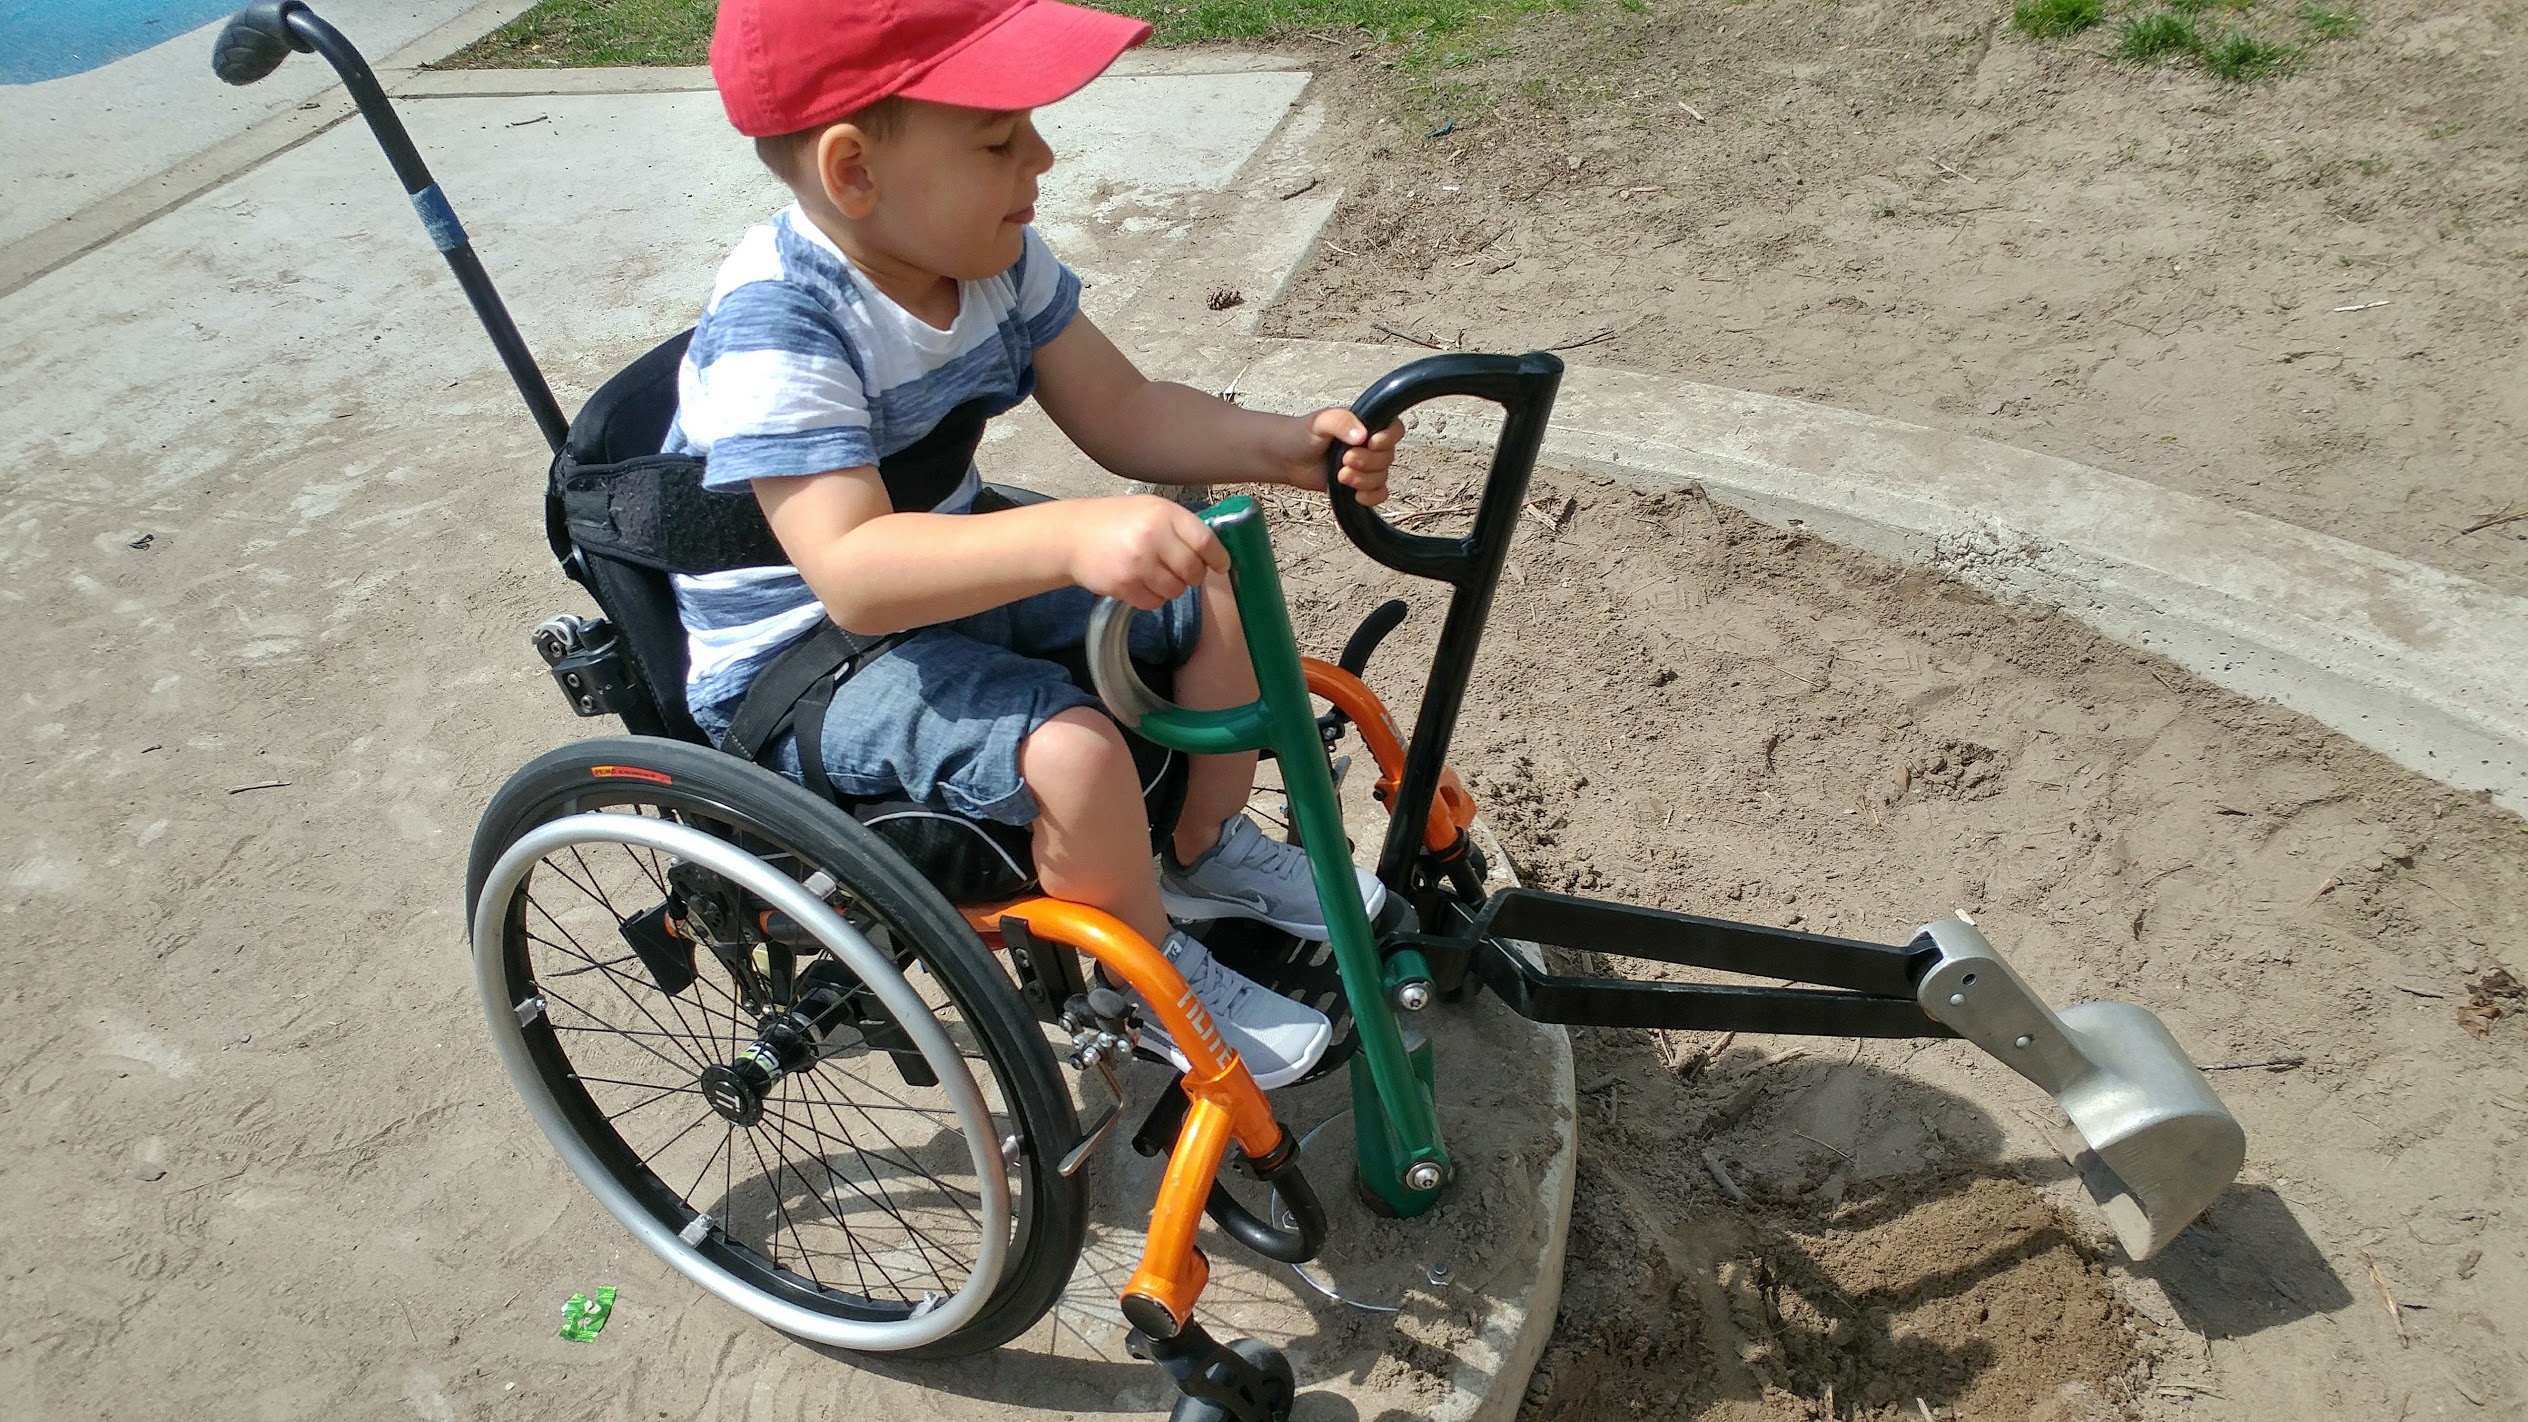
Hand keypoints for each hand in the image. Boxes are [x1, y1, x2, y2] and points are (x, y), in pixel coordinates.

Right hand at [1064, 495, 1230, 609]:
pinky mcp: (1124, 585)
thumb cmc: (1114, 521)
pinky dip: (1153, 597)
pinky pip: (1154, 602)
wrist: (1072, 536)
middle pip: (1193, 570)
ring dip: (1171, 587)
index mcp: (1163, 514)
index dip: (1218, 557)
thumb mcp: (1150, 509)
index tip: (1221, 565)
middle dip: (1192, 575)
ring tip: (1155, 574)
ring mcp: (1138, 563)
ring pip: (1175, 590)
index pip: (1205, 541)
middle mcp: (1152, 537)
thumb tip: (1214, 552)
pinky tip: (1140, 583)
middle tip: (1182, 570)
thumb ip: (1180, 526)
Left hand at [1275, 408, 1402, 505]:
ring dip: (1363, 480)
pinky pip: (1379, 494)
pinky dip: (1370, 497)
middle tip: (1343, 460)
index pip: (1395, 429)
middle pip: (1387, 458)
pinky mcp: (1361, 485)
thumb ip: (1340, 421)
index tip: (1370, 443)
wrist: (1288, 458)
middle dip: (1366, 462)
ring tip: (1340, 475)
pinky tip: (1355, 495)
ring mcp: (1367, 466)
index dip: (1388, 439)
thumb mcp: (1320, 422)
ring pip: (1382, 478)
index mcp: (1368, 424)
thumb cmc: (1303, 435)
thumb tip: (1361, 435)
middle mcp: (1371, 445)